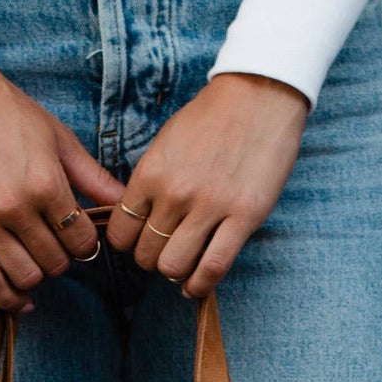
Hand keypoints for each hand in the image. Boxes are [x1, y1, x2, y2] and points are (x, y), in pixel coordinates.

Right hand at [0, 56, 125, 310]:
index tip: (80, 238)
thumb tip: (125, 202)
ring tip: (37, 261)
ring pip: (25, 275)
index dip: (86, 244)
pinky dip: (8, 298)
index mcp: (46, 183)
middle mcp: (15, 207)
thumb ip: (92, 176)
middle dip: (63, 259)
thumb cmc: (8, 113)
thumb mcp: (58, 139)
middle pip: (55, 262)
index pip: (81, 240)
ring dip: (38, 276)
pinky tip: (21, 301)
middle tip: (57, 246)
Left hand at [104, 73, 308, 296]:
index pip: (122, 231)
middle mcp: (175, 193)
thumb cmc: (211, 119)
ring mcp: (210, 206)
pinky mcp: (243, 216)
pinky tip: (197, 285)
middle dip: (151, 260)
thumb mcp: (166, 144)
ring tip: (183, 265)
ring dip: (175, 273)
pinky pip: (213, 267)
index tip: (139, 242)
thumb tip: (137, 219)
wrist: (259, 96)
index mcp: (151, 173)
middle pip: (146, 254)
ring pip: (174, 266)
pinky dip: (200, 285)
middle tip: (164, 252)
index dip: (128, 244)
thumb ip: (150, 182)